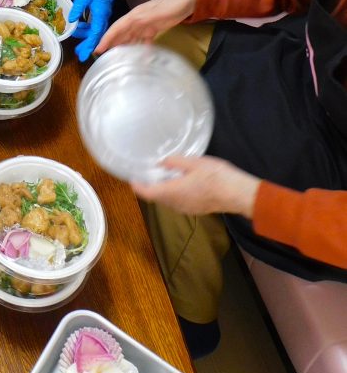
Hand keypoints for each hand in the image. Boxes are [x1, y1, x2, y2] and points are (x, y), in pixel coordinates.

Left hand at [71, 0, 118, 61]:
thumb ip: (78, 6)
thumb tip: (72, 20)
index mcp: (100, 13)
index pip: (95, 32)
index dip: (90, 45)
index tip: (85, 54)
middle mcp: (103, 16)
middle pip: (97, 36)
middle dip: (88, 46)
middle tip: (79, 54)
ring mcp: (103, 15)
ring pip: (96, 32)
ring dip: (86, 38)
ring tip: (76, 41)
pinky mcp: (100, 14)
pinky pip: (95, 26)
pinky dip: (88, 30)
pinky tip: (80, 29)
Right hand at [96, 0, 196, 54]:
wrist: (187, 0)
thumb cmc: (171, 4)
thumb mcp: (156, 11)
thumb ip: (143, 18)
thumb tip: (129, 25)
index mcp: (134, 16)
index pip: (117, 27)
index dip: (107, 38)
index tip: (98, 49)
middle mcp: (137, 21)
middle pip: (121, 34)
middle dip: (111, 44)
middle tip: (103, 58)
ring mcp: (145, 25)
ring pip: (131, 38)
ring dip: (123, 47)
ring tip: (117, 59)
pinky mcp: (154, 29)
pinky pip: (144, 41)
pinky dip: (141, 48)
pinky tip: (140, 57)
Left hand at [132, 156, 260, 218]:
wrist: (239, 194)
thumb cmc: (216, 176)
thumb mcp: (194, 162)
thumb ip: (175, 162)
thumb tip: (161, 163)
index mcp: (173, 192)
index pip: (148, 193)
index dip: (137, 186)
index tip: (132, 177)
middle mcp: (177, 204)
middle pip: (156, 198)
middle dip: (149, 186)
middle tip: (146, 172)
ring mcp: (187, 209)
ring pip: (167, 201)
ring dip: (161, 190)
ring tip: (161, 175)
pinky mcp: (196, 210)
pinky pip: (177, 203)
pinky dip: (172, 193)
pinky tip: (177, 182)